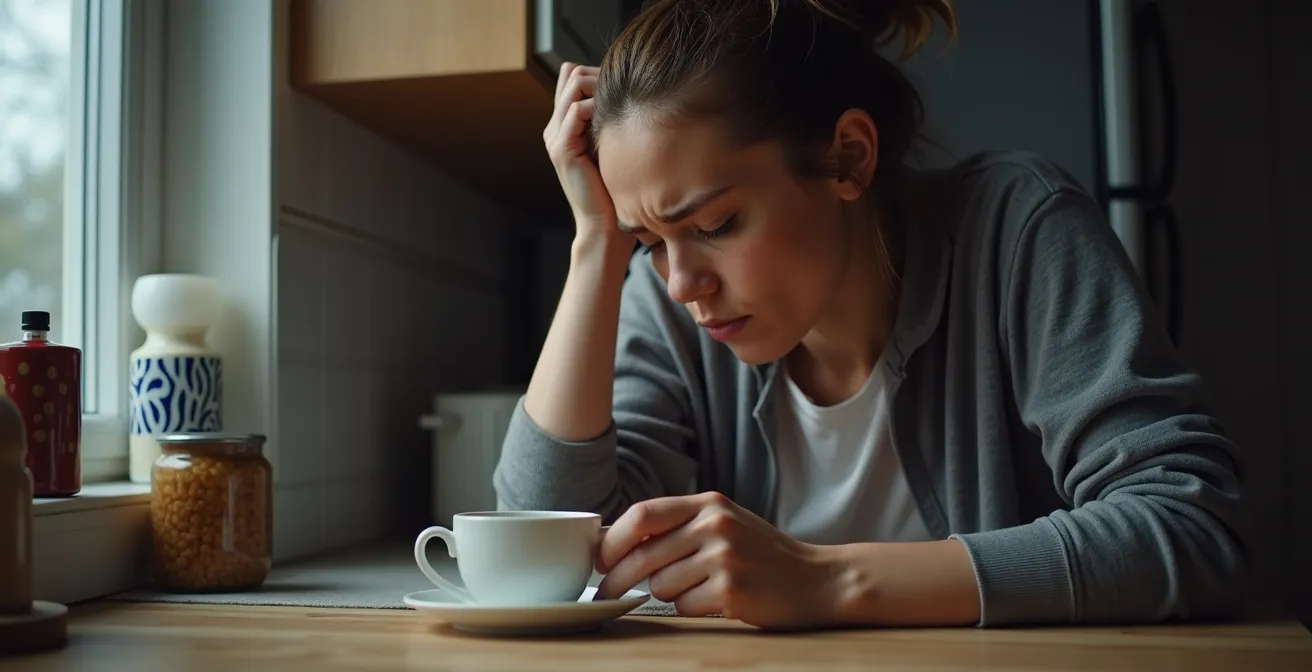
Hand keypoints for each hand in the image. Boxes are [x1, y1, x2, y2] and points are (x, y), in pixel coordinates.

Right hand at [543, 62, 620, 239]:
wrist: (606, 224)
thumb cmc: (615, 187)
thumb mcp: (613, 145)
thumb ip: (611, 121)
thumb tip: (630, 92)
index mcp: (563, 126)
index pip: (572, 77)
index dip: (598, 73)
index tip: (626, 86)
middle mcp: (555, 128)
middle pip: (572, 74)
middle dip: (601, 75)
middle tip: (628, 90)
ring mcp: (555, 138)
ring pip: (572, 85)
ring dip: (601, 86)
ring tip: (622, 101)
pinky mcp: (562, 150)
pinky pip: (574, 111)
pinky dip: (596, 106)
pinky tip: (616, 119)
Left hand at [594, 492, 840, 629]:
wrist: (818, 579)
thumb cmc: (763, 554)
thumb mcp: (724, 523)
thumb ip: (679, 526)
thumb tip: (616, 544)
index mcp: (709, 504)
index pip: (642, 515)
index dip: (612, 540)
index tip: (600, 559)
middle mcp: (715, 525)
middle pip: (642, 555)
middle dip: (617, 579)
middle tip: (606, 592)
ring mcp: (724, 558)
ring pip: (661, 585)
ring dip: (668, 593)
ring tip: (699, 588)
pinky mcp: (732, 591)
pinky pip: (684, 607)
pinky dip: (692, 608)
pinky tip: (717, 600)